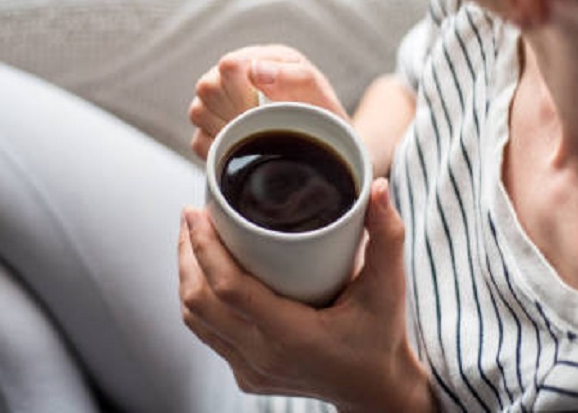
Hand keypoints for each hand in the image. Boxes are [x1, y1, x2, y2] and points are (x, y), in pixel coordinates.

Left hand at [177, 179, 433, 411]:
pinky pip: (207, 332)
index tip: (196, 212)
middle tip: (193, 214)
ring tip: (193, 237)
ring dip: (188, 274)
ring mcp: (250, 369)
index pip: (229, 289)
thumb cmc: (381, 337)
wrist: (375, 391)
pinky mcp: (246, 375)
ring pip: (195, 318)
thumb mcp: (389, 287)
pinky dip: (199, 298)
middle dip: (188, 253)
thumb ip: (387, 236)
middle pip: (200, 300)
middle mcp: (263, 356)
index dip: (205, 247)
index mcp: (292, 335)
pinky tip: (206, 272)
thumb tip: (378, 187)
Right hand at [188, 45, 349, 159]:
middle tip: (262, 124)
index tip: (265, 109)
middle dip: (236, 112)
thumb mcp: (318, 93)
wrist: (325, 142)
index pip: (229, 66)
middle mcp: (233, 77)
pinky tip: (243, 148)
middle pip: (207, 88)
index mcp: (260, 58)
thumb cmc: (322, 113)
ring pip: (198, 112)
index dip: (244, 91)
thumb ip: (294, 77)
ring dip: (227, 129)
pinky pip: (198, 141)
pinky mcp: (210, 130)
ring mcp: (218, 103)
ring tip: (255, 134)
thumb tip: (256, 71)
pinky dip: (219, 149)